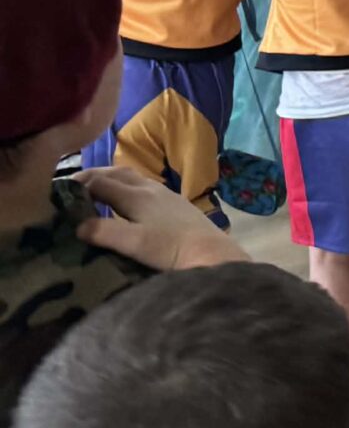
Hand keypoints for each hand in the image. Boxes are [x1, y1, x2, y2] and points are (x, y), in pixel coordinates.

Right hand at [76, 169, 250, 271]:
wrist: (212, 253)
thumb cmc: (171, 249)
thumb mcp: (134, 243)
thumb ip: (105, 232)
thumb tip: (78, 225)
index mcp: (137, 195)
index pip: (100, 181)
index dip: (78, 184)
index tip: (57, 191)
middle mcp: (151, 189)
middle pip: (117, 174)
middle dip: (93, 176)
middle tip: (73, 186)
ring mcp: (165, 195)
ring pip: (132, 179)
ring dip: (111, 180)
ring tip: (94, 192)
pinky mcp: (175, 204)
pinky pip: (144, 187)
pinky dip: (126, 189)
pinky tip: (125, 204)